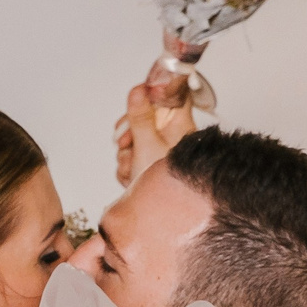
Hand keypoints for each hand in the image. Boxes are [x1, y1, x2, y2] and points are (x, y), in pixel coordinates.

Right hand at [111, 60, 198, 186]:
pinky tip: (133, 178)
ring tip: (134, 169)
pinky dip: (128, 168)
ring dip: (127, 155)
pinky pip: (133, 158)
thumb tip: (139, 89)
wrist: (165, 217)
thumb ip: (140, 117)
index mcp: (179, 125)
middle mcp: (173, 136)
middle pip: (144, 118)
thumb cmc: (168, 186)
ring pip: (135, 140)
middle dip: (129, 134)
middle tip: (126, 144)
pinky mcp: (152, 165)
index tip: (138, 97)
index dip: (153, 92)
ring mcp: (161, 151)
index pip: (172, 94)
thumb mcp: (147, 146)